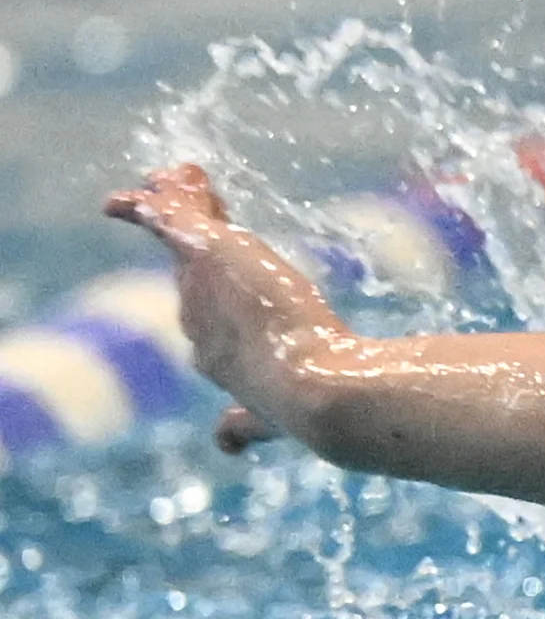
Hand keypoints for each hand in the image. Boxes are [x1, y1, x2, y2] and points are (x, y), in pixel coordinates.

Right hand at [104, 163, 342, 449]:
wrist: (315, 392)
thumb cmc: (317, 407)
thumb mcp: (274, 416)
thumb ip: (245, 427)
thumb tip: (223, 443)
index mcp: (216, 358)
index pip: (204, 310)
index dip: (205, 286)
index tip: (212, 273)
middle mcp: (194, 323)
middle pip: (187, 269)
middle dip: (185, 237)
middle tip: (188, 202)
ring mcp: (195, 289)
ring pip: (179, 236)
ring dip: (175, 203)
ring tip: (176, 176)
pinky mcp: (204, 254)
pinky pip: (168, 215)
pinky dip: (154, 198)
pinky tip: (157, 177)